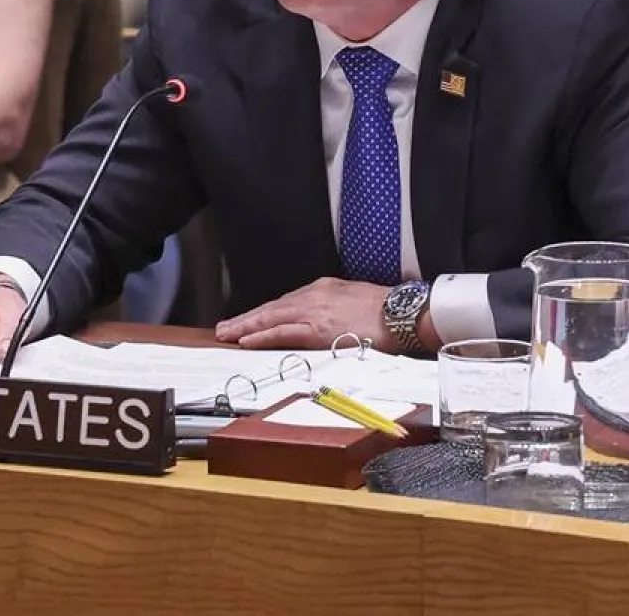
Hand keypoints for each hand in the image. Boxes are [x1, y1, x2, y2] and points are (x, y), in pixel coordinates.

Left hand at [214, 277, 394, 351]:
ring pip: (271, 318)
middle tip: (225, 327)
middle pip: (273, 308)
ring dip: (246, 326)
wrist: (404, 314)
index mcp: (325, 289)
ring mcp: (315, 311)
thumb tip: (330, 320)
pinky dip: (262, 336)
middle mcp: (315, 296)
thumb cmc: (388, 311)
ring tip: (227, 333)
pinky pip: (283, 332)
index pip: (287, 302)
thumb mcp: (356, 301)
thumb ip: (337, 308)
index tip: (250, 320)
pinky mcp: (318, 329)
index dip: (266, 313)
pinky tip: (246, 340)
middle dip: (247, 318)